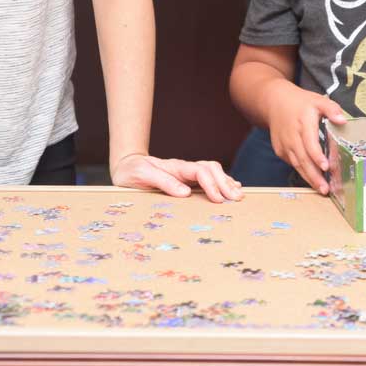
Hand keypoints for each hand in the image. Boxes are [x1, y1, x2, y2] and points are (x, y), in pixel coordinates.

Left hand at [111, 153, 243, 202]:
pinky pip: (209, 178)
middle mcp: (185, 169)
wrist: (126, 166)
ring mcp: (187, 174)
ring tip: (238, 195)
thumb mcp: (142, 175)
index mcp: (176, 167)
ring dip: (226, 182)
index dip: (211, 184)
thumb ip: (163, 181)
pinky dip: (223, 182)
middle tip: (236, 198)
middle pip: (211, 169)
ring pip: (213, 172)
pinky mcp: (187, 180)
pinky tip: (233, 187)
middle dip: (225, 183)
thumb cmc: (132, 171)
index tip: (218, 199)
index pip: (200, 171)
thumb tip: (185, 192)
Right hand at [267, 85, 346, 193]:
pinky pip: (292, 163)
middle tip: (325, 189)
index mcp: (303, 123)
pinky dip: (302, 171)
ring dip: (308, 178)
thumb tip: (343, 121)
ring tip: (320, 189)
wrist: (274, 102)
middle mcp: (292, 136)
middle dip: (314, 175)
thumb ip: (331, 109)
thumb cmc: (300, 102)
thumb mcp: (318, 100)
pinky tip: (312, 179)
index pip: (310, 143)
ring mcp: (284, 144)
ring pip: (296, 164)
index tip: (325, 166)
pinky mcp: (280, 150)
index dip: (317, 156)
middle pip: (303, 159)